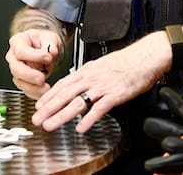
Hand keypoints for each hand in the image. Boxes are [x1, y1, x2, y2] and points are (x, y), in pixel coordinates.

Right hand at [5, 29, 61, 98]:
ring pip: (20, 81)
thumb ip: (51, 43)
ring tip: (46, 88)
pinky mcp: (22, 80)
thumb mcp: (50, 37)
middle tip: (42, 78)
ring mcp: (17, 70)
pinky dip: (35, 93)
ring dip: (33, 87)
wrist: (45, 48)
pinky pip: (25, 89)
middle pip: (16, 68)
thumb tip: (52, 51)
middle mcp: (13, 56)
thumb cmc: (43, 41)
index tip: (48, 58)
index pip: (21, 51)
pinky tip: (43, 92)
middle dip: (30, 75)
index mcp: (18, 42)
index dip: (34, 56)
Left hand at [33, 31, 169, 131]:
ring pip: (77, 102)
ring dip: (61, 115)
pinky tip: (81, 127)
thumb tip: (78, 85)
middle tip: (37, 118)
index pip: (63, 84)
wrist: (146, 56)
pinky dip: (88, 118)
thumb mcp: (102, 65)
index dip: (49, 96)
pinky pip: (99, 108)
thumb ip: (89, 76)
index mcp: (88, 70)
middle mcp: (92, 77)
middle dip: (48, 108)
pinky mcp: (115, 94)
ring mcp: (103, 86)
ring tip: (50, 125)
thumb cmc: (127, 61)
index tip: (39, 105)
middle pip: (65, 94)